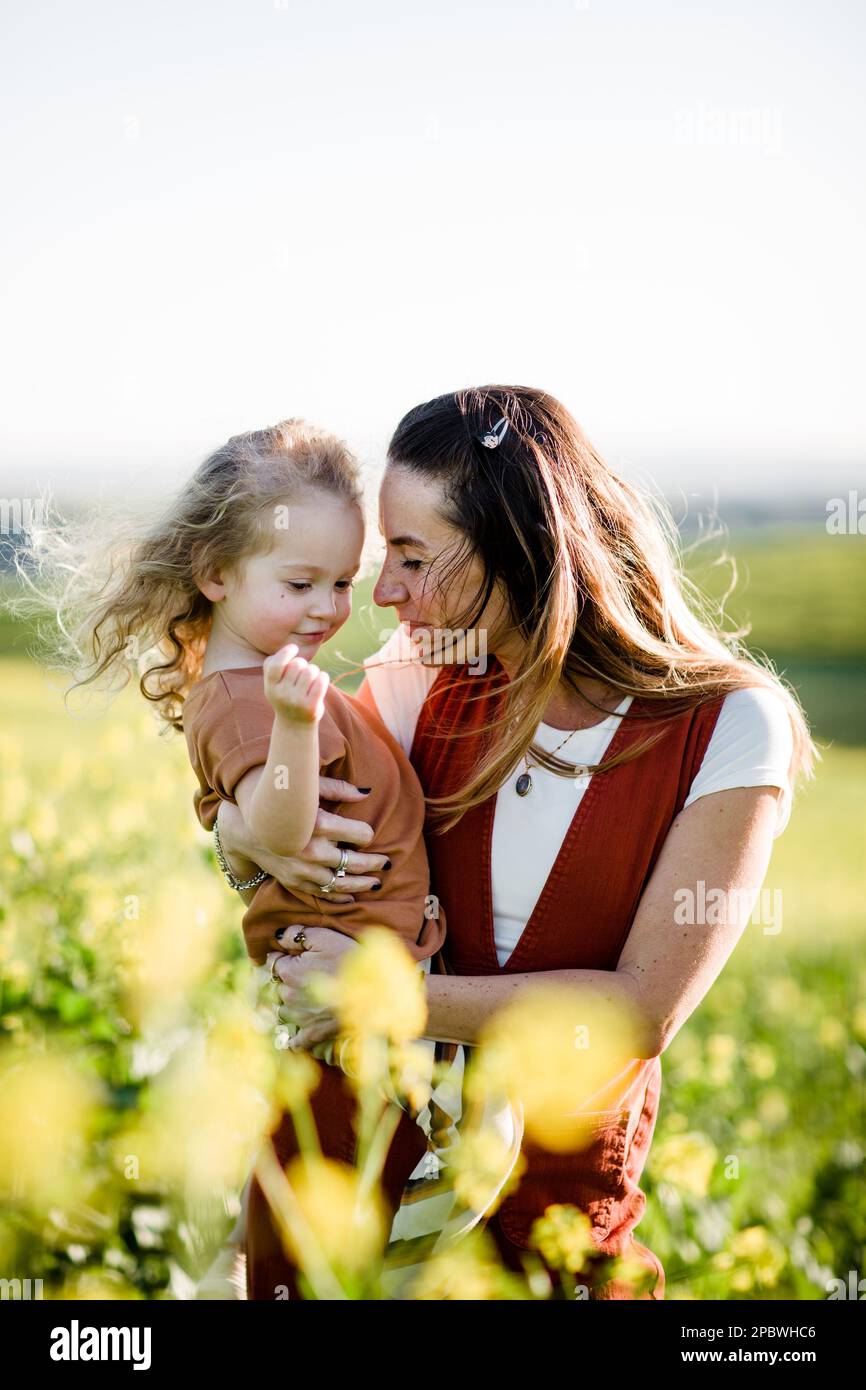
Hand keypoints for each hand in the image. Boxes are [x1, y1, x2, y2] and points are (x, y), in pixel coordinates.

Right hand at [216, 786, 387, 903]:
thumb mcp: (308, 787)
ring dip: (362, 883)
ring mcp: (303, 869)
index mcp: (319, 823)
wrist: (245, 826)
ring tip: (376, 882)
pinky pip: (322, 894)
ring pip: (342, 883)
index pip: (361, 834)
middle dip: (375, 862)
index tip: (367, 832)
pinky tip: (352, 896)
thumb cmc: (281, 802)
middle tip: (386, 862)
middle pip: (356, 862)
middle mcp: (313, 849)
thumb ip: (339, 788)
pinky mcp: (294, 881)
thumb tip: (367, 792)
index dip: (367, 832)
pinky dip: (339, 897)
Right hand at [263, 643, 329, 723]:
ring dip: (314, 670)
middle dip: (302, 663)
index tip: (294, 648)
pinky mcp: (311, 707)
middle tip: (303, 671)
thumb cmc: (285, 695)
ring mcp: (297, 702)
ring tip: (311, 678)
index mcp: (270, 687)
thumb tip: (288, 649)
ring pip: (311, 671)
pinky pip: (321, 680)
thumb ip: (273, 664)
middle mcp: (282, 695)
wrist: (295, 725)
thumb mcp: (273, 683)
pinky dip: (323, 676)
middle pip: (297, 664)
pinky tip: (320, 680)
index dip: (286, 653)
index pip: (276, 665)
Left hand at [268, 928, 358, 1047]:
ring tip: (308, 999)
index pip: (274, 962)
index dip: (286, 957)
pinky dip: (294, 1039)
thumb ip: (297, 934)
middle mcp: (289, 996)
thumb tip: (278, 936)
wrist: (374, 991)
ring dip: (291, 1005)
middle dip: (288, 980)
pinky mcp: (312, 1034)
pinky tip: (294, 1038)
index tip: (298, 956)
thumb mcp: (324, 937)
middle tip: (309, 975)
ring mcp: (299, 1017)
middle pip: (279, 986)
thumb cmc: (350, 960)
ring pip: (284, 1010)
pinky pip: (295, 1041)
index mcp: (289, 972)